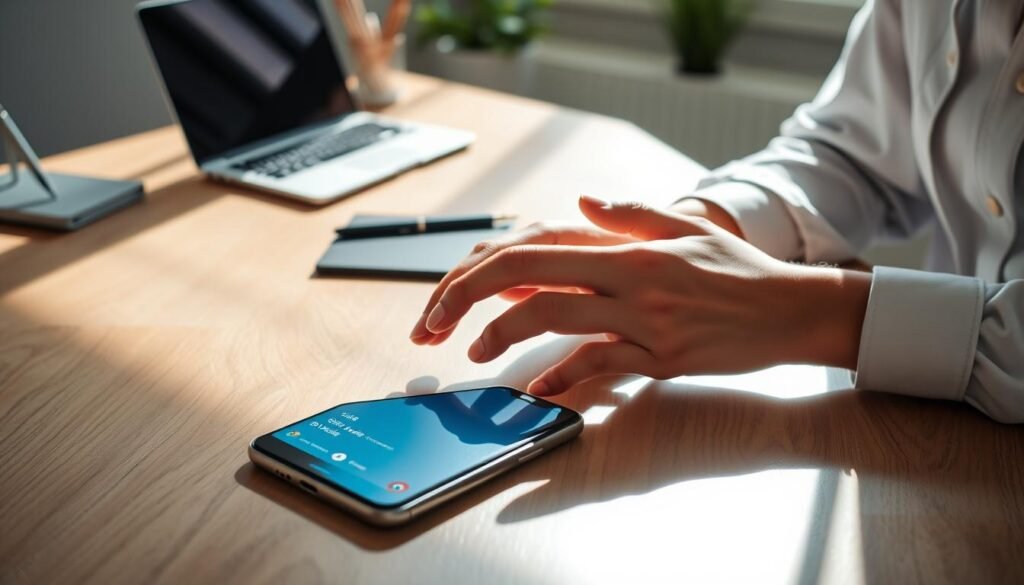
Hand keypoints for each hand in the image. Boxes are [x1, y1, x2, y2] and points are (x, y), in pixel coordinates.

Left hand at [410, 196, 869, 395]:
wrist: (792, 310)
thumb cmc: (737, 269)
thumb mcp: (685, 229)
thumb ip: (630, 216)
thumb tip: (583, 203)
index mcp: (627, 248)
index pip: (534, 247)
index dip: (481, 266)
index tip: (451, 288)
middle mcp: (629, 281)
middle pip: (529, 281)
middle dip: (468, 300)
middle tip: (435, 324)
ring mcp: (644, 323)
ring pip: (555, 321)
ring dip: (504, 337)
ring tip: (475, 352)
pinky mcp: (661, 360)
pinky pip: (600, 367)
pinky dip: (563, 377)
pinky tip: (537, 387)